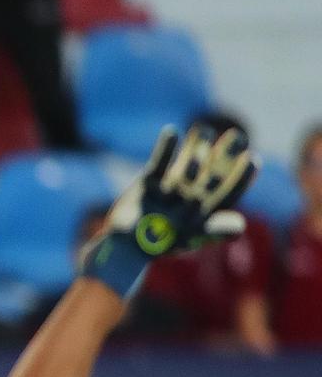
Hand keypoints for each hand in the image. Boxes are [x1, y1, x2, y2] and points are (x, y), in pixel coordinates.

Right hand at [79, 124, 258, 297]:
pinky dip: (165, 148)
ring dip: (197, 146)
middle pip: (213, 174)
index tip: (252, 159)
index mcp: (205, 213)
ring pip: (189, 164)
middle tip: (238, 136)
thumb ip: (215, 230)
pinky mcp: (150, 183)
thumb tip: (241, 227)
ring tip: (204, 129)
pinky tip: (171, 131)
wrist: (123, 247)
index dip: (241, 176)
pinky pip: (160, 163)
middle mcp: (191, 199)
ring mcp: (171, 189)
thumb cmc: (159, 246)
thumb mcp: (190, 238)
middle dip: (225, 155)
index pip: (229, 192)